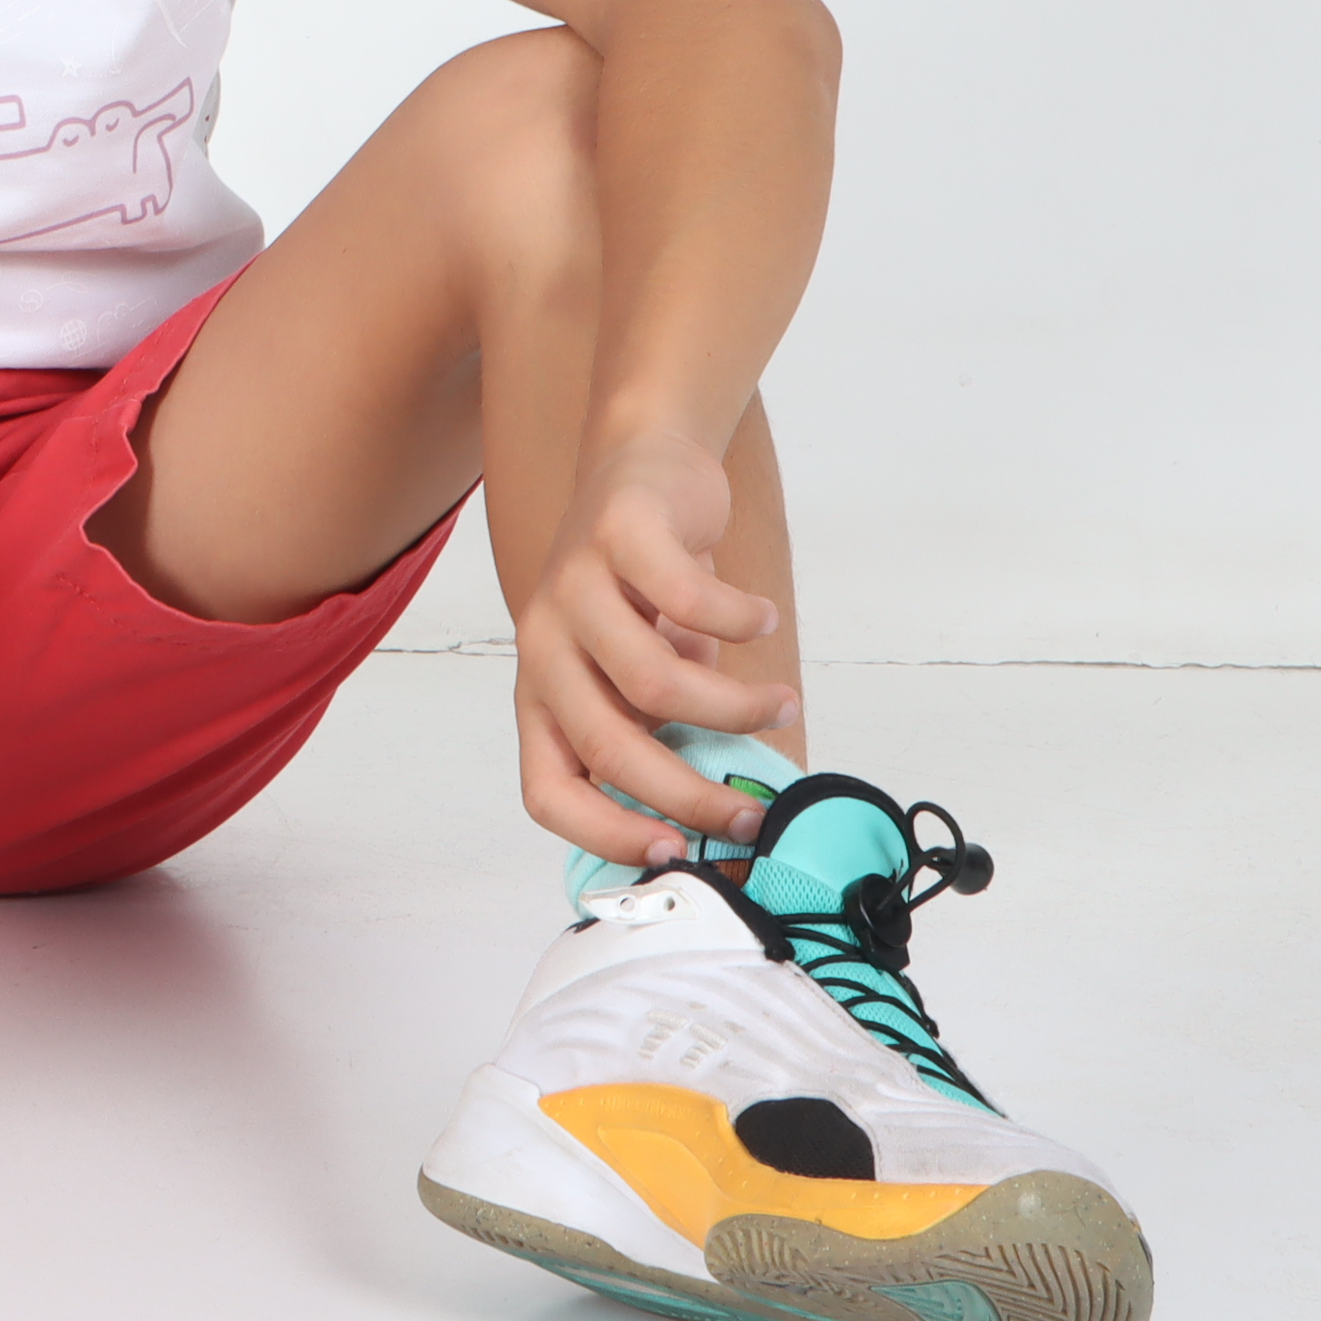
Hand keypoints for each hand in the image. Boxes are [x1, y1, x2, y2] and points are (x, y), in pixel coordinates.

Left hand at [512, 435, 794, 867]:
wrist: (642, 467)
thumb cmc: (645, 588)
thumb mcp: (639, 671)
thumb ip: (662, 729)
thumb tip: (724, 810)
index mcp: (541, 694)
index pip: (548, 791)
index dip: (606, 833)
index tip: (676, 853)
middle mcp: (544, 646)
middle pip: (610, 746)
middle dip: (691, 794)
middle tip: (754, 809)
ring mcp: (574, 586)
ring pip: (656, 681)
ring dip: (735, 706)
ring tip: (779, 703)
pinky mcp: (618, 532)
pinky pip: (687, 598)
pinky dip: (740, 619)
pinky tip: (764, 617)